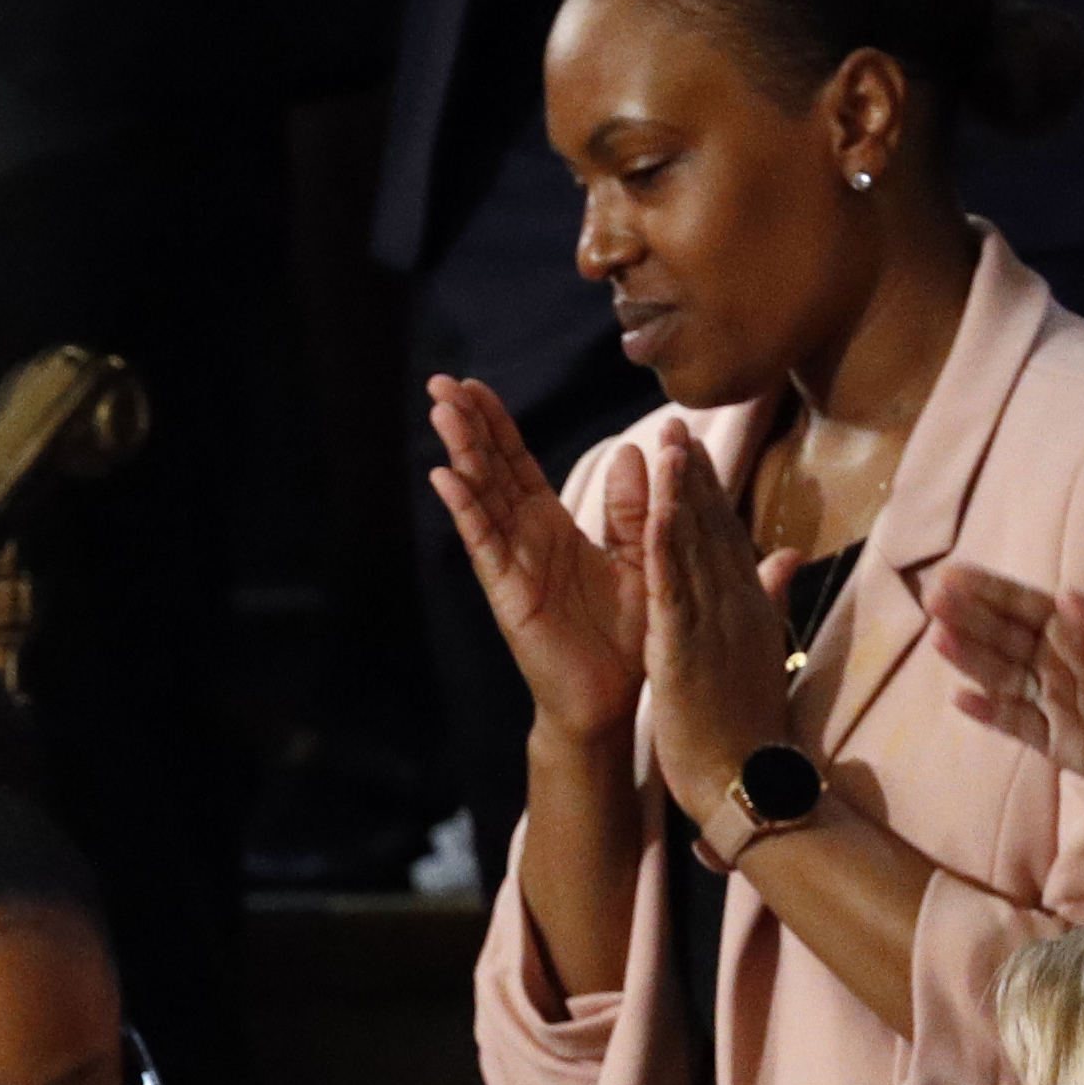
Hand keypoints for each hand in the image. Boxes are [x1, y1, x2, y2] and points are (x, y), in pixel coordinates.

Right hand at [426, 375, 645, 743]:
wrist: (613, 702)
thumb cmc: (627, 638)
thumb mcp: (642, 559)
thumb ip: (636, 509)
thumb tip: (635, 451)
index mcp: (552, 529)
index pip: (517, 466)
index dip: (497, 426)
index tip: (474, 386)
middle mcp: (524, 541)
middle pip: (490, 471)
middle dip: (467, 427)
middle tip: (441, 382)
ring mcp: (511, 565)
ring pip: (481, 498)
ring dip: (461, 453)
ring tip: (440, 411)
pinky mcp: (509, 593)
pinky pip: (484, 544)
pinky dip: (465, 510)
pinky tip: (445, 476)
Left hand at [636, 422, 801, 825]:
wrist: (747, 780)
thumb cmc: (748, 722)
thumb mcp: (761, 648)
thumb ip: (770, 596)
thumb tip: (789, 555)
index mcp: (747, 603)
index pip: (724, 534)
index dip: (707, 488)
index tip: (691, 447)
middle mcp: (736, 602)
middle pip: (712, 527)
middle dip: (693, 474)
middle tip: (675, 422)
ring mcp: (714, 622)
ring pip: (695, 546)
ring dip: (682, 493)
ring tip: (668, 443)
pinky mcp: (686, 647)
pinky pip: (674, 589)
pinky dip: (666, 548)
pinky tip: (657, 510)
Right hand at [924, 561, 1083, 805]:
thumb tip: (1065, 596)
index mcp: (1072, 633)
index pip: (1024, 606)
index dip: (989, 590)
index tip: (952, 573)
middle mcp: (1052, 664)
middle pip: (1003, 637)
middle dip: (968, 617)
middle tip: (934, 598)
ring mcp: (1050, 702)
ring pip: (1003, 676)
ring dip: (969, 658)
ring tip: (939, 638)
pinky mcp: (1056, 741)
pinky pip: (1020, 725)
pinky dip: (991, 712)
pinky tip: (962, 697)